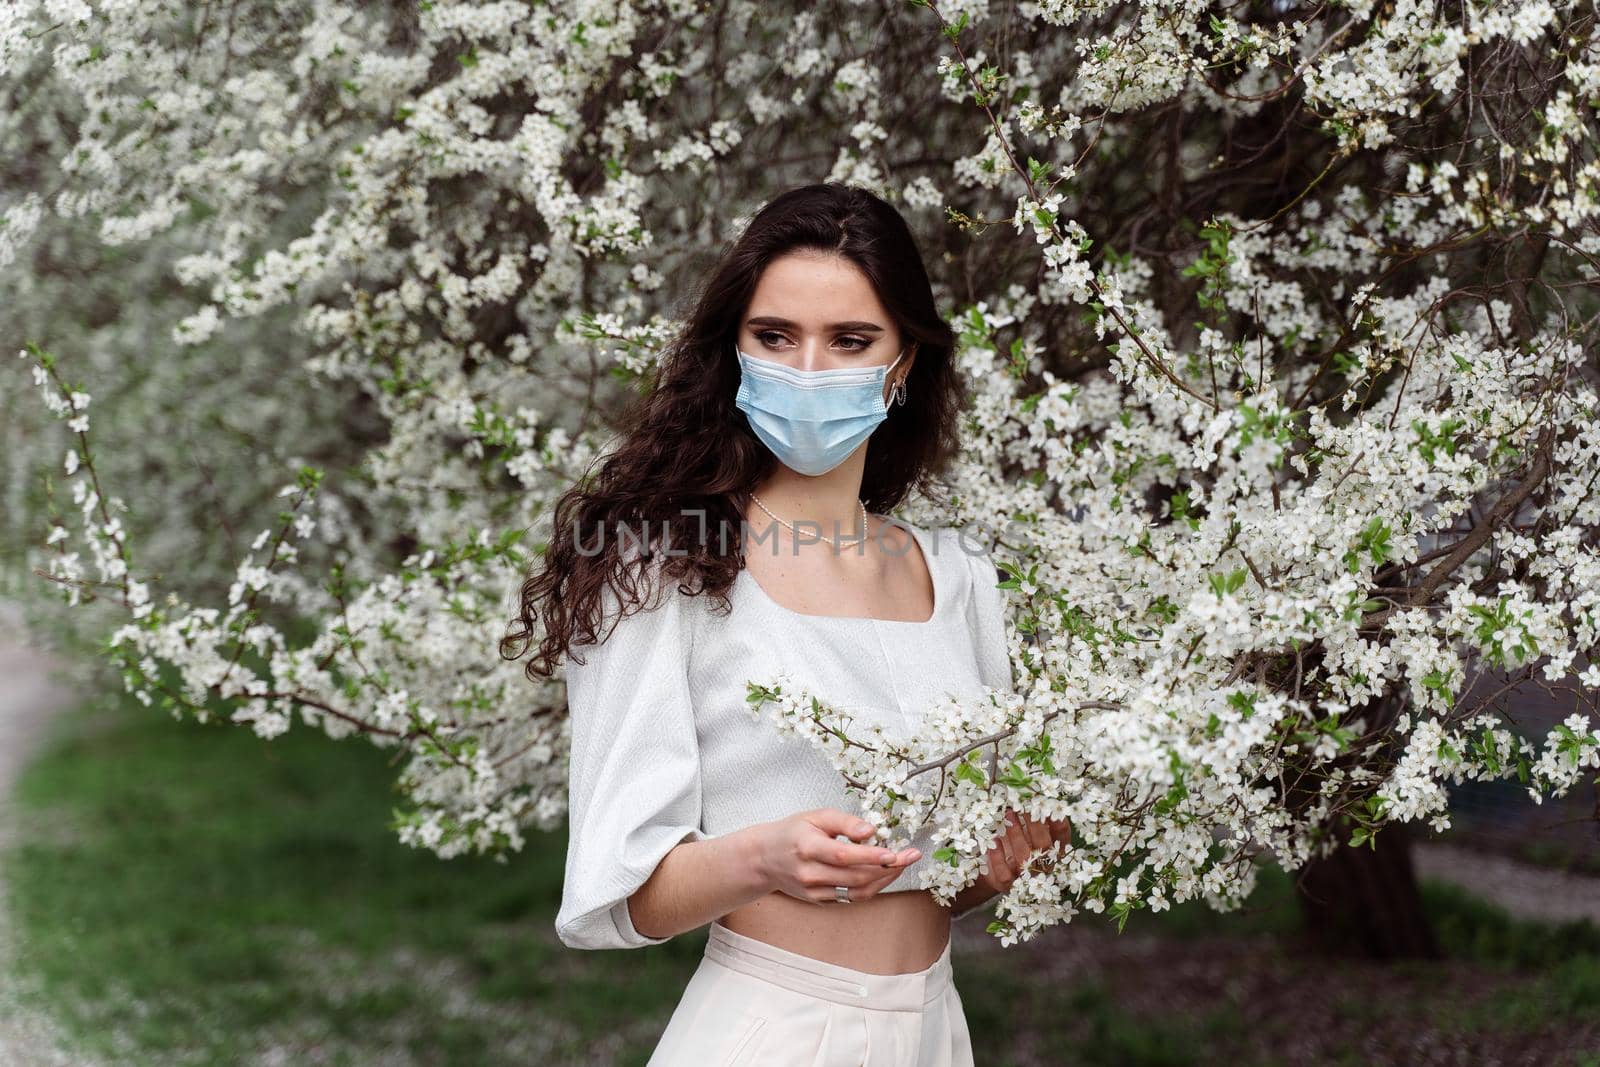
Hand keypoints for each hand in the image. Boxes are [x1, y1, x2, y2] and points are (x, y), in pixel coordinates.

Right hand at [753, 808, 922, 904]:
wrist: (764, 859)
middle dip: (888, 867)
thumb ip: (844, 822)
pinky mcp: (818, 901)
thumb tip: (871, 831)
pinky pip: (850, 898)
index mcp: (807, 846)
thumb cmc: (793, 832)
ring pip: (856, 891)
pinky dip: (870, 887)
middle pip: (855, 876)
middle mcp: (810, 872)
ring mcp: (813, 891)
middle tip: (911, 855)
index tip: (895, 853)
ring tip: (902, 864)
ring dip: (884, 879)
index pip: (844, 855)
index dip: (871, 856)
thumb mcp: (815, 816)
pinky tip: (882, 874)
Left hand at [972, 807, 1071, 898]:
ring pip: (1024, 858)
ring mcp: (1025, 877)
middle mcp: (1043, 867)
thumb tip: (1033, 793)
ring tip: (1007, 814)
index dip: (1059, 823)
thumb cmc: (1016, 844)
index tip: (1048, 805)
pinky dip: (998, 856)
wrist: (996, 872)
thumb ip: (1034, 817)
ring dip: (1015, 834)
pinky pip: (1004, 873)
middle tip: (1022, 806)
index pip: (1062, 838)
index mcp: (1053, 853)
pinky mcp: (1006, 884)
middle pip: (1044, 846)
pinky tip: (995, 840)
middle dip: (1033, 824)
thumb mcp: (1027, 831)